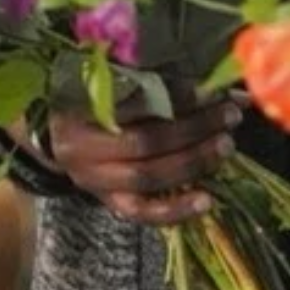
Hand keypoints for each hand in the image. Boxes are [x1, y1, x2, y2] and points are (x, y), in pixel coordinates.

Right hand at [43, 92, 242, 225]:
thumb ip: (157, 77)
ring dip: (192, 162)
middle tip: (229, 115)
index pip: (135, 101)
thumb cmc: (94, 95)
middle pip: (145, 142)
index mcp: (80, 104)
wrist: (60, 132)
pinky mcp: (108, 202)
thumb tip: (218, 80)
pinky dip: (176, 209)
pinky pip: (142, 212)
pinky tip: (206, 200)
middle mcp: (82, 146)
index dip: (177, 97)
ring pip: (147, 177)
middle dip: (193, 129)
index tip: (212, 89)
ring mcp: (94, 179)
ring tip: (225, 145)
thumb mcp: (113, 77)